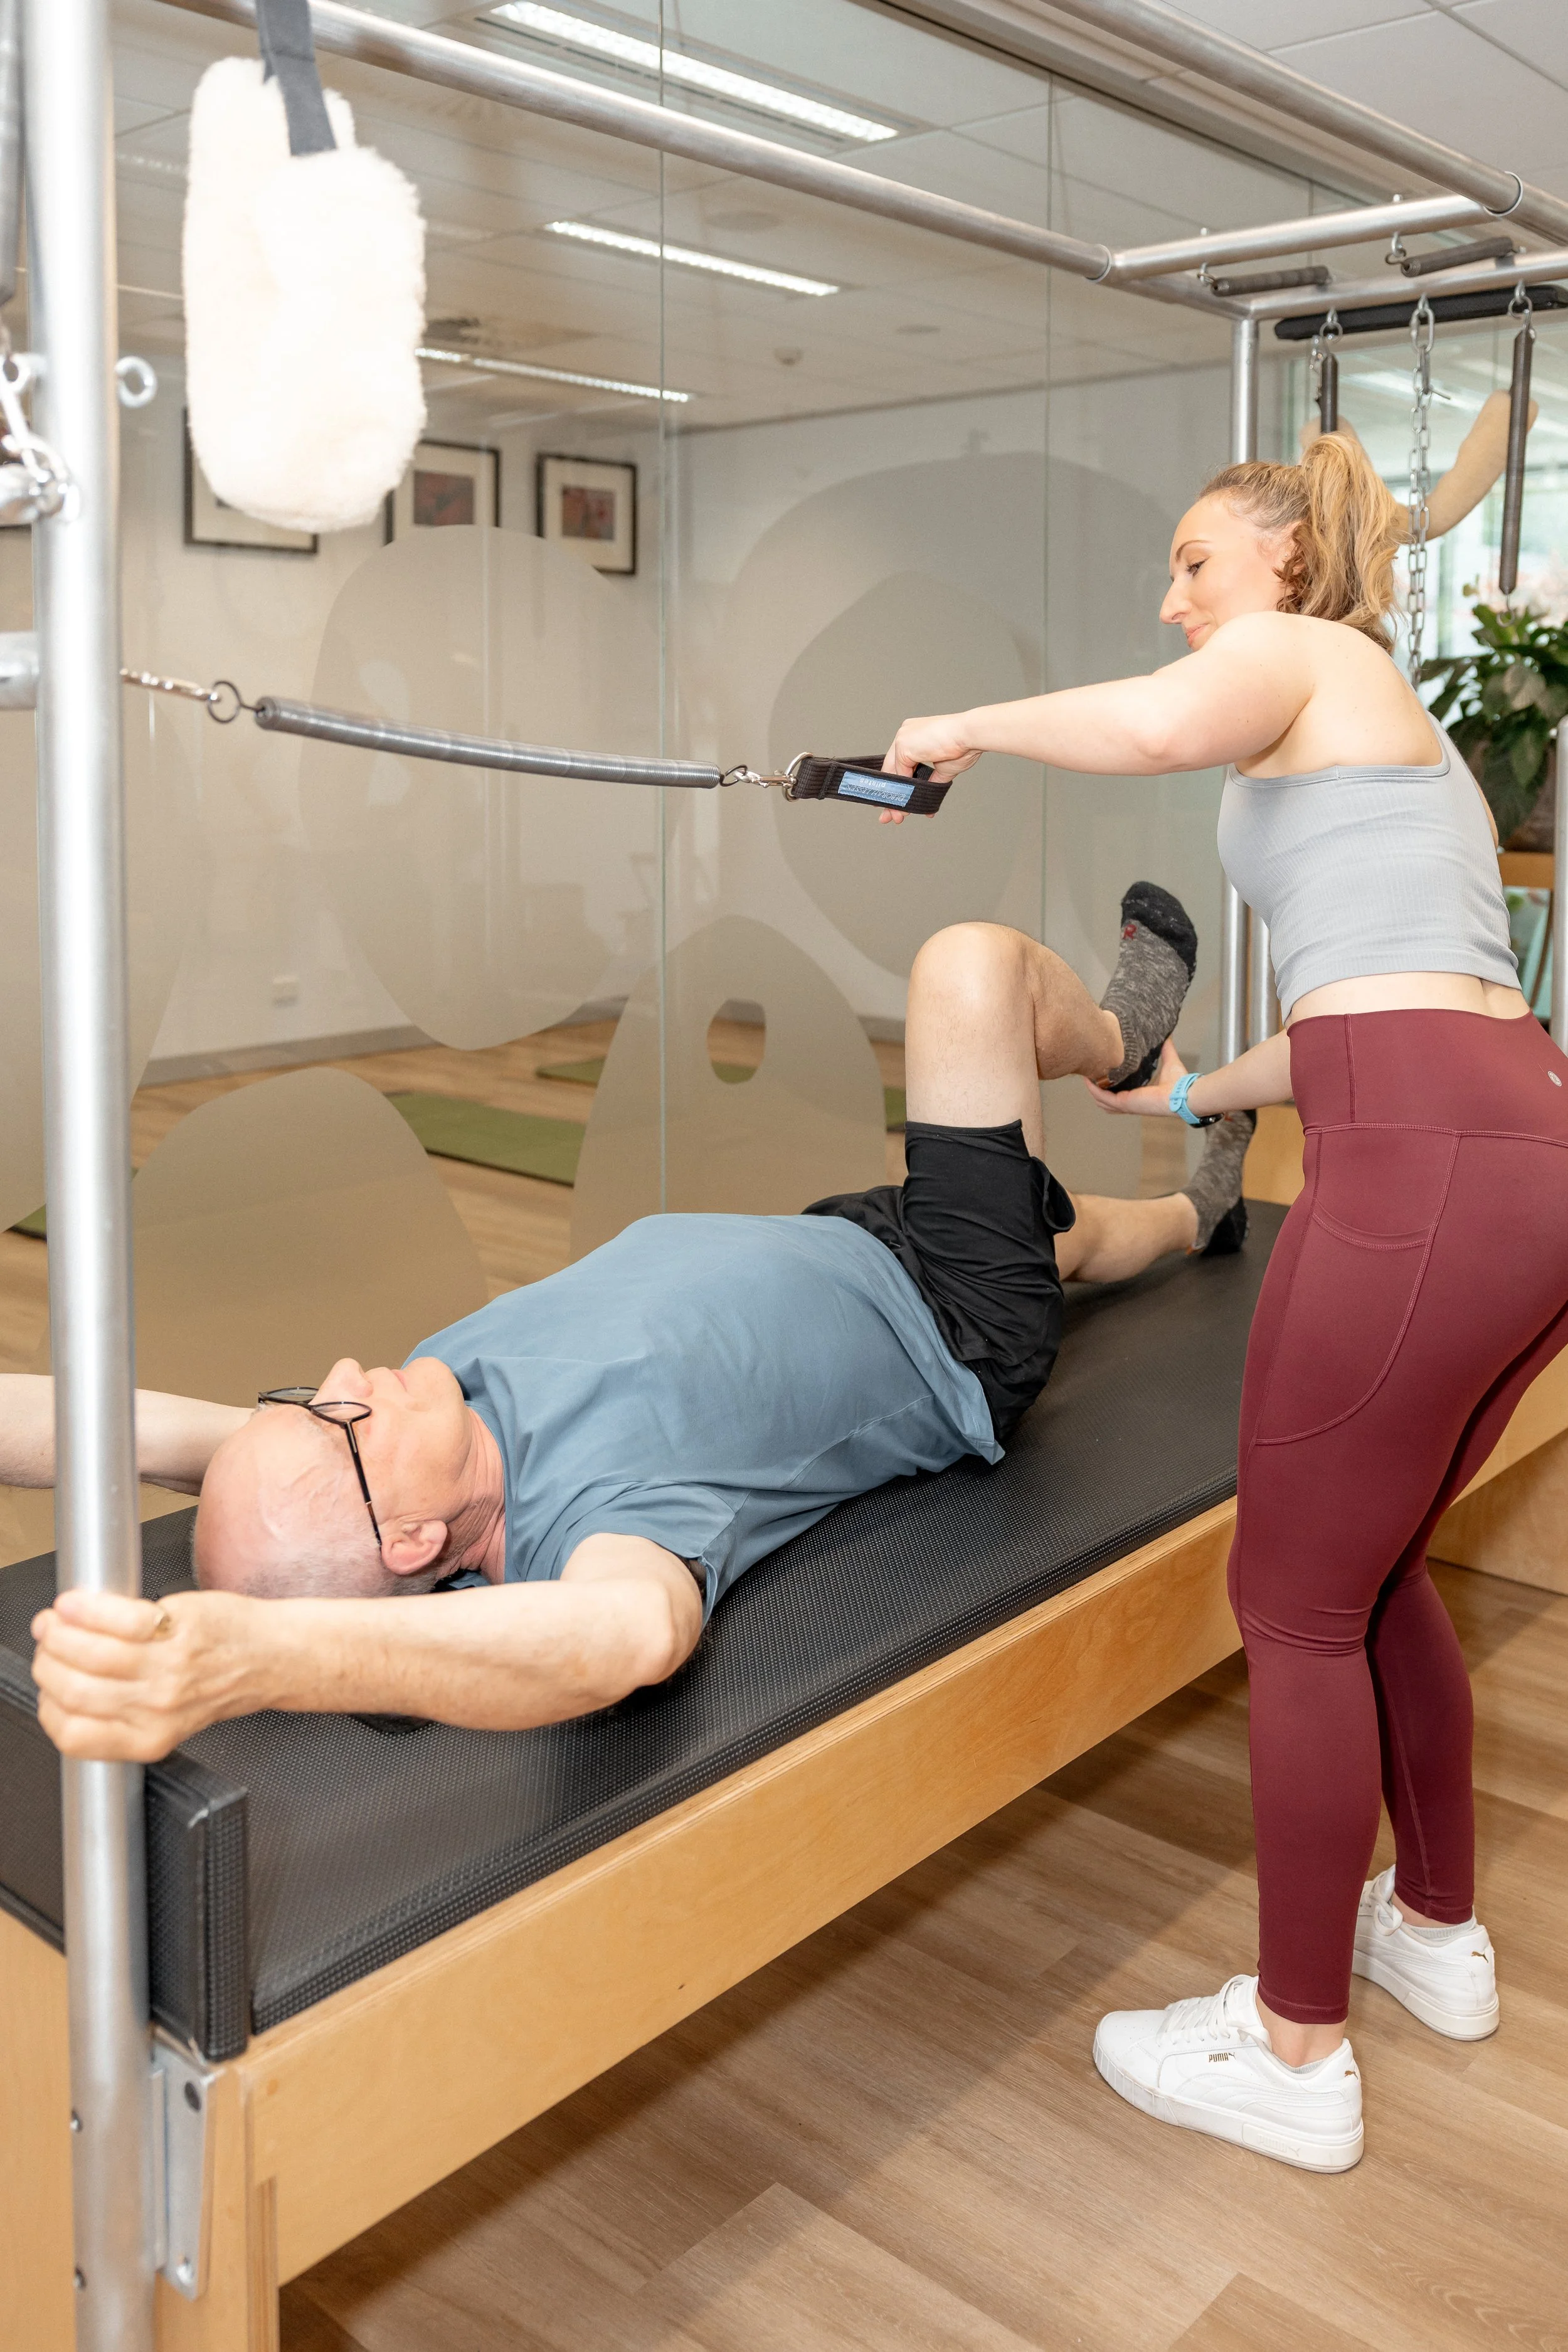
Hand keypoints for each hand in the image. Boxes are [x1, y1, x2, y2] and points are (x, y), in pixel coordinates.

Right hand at [30, 1587, 259, 1760]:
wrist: (270, 1657)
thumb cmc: (221, 1681)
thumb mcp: (166, 1718)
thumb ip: (119, 1713)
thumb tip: (64, 1686)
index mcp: (146, 1738)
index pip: (72, 1735)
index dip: (48, 1704)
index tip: (49, 1681)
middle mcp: (156, 1709)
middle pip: (74, 1690)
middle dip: (49, 1660)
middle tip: (50, 1641)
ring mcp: (169, 1671)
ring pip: (90, 1654)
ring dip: (62, 1631)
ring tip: (61, 1617)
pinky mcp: (180, 1632)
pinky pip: (120, 1620)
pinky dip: (92, 1608)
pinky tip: (83, 1602)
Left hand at [877, 712, 980, 823]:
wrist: (971, 735)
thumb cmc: (963, 745)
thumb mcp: (942, 768)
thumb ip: (929, 780)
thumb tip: (923, 794)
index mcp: (914, 735)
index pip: (899, 763)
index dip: (898, 785)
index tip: (897, 801)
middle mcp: (905, 734)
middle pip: (892, 769)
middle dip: (892, 795)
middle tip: (892, 815)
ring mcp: (902, 738)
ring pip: (892, 774)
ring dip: (896, 797)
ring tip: (898, 815)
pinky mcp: (903, 745)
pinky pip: (898, 774)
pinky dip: (901, 791)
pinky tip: (905, 804)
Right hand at [1084, 1035, 1188, 1116]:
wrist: (1184, 1094)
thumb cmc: (1180, 1084)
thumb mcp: (1170, 1061)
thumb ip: (1166, 1049)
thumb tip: (1167, 1035)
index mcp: (1140, 1096)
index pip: (1119, 1095)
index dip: (1109, 1086)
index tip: (1103, 1072)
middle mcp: (1131, 1102)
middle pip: (1106, 1102)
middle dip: (1097, 1090)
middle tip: (1090, 1074)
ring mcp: (1126, 1104)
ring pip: (1102, 1102)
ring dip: (1093, 1090)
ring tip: (1086, 1076)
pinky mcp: (1125, 1102)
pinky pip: (1104, 1097)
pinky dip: (1095, 1090)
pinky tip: (1089, 1080)